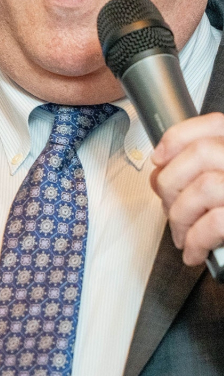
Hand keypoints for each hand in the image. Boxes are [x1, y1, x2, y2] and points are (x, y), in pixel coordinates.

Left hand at [150, 112, 223, 265]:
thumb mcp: (221, 179)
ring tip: (182, 235)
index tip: (158, 159)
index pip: (214, 124)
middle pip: (200, 154)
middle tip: (169, 208)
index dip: (178, 138)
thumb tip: (159, 173)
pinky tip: (194, 251)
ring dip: (180, 217)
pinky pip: (217, 222)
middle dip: (170, 184)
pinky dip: (196, 240)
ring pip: (204, 188)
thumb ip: (194, 170)